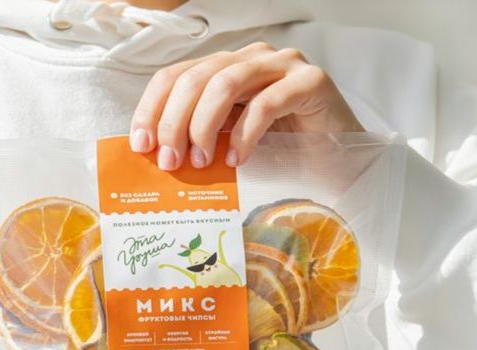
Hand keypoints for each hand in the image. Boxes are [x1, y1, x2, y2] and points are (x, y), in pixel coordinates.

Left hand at [129, 42, 363, 169]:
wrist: (336, 164)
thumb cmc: (280, 155)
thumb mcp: (227, 145)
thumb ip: (198, 139)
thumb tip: (156, 154)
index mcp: (226, 68)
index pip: (175, 75)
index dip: (152, 108)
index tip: (140, 145)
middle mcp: (251, 58)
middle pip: (196, 78)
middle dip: (174, 122)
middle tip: (170, 162)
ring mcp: (282, 65)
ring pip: (226, 83)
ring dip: (204, 126)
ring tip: (200, 162)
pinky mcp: (310, 82)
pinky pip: (266, 103)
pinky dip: (245, 135)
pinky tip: (238, 160)